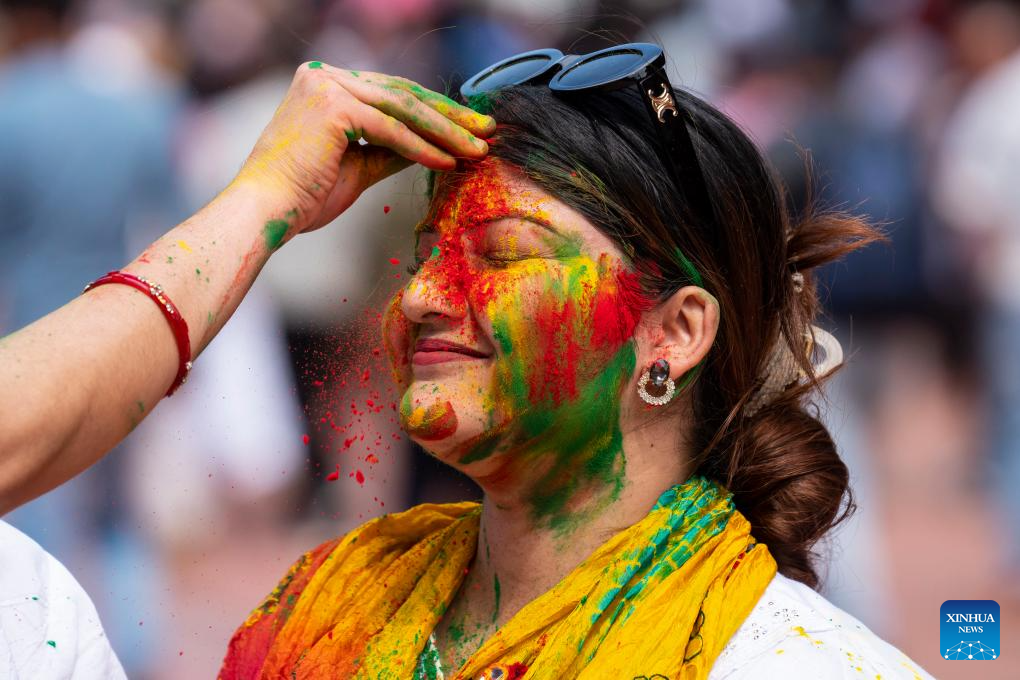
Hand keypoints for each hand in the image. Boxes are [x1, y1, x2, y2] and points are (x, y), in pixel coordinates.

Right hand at [233, 62, 495, 242]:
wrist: (265, 211)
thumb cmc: (303, 196)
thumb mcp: (358, 166)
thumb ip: (391, 150)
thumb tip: (432, 146)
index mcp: (325, 83)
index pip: (392, 92)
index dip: (434, 111)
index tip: (469, 129)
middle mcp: (324, 74)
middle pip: (402, 94)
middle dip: (449, 116)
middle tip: (486, 132)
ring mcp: (326, 85)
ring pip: (402, 108)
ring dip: (445, 131)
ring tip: (478, 149)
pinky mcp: (333, 106)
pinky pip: (391, 128)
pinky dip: (423, 146)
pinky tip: (450, 161)